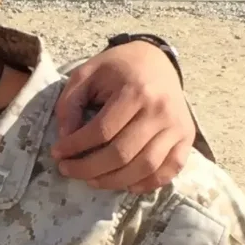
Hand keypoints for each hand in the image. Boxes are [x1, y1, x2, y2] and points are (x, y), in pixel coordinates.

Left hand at [51, 43, 194, 191]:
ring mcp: (177, 126)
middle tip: (68, 170)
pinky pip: (170, 169)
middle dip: (89, 169)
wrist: (156, 59)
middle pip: (122, 154)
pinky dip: (148, 184)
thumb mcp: (87, 74)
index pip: (102, 131)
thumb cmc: (118, 68)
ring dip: (114, 181)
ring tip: (91, 180)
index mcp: (136, 91)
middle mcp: (160, 111)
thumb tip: (66, 138)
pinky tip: (126, 185)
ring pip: (145, 167)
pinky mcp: (187, 137)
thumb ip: (70, 103)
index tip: (57, 153)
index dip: (75, 147)